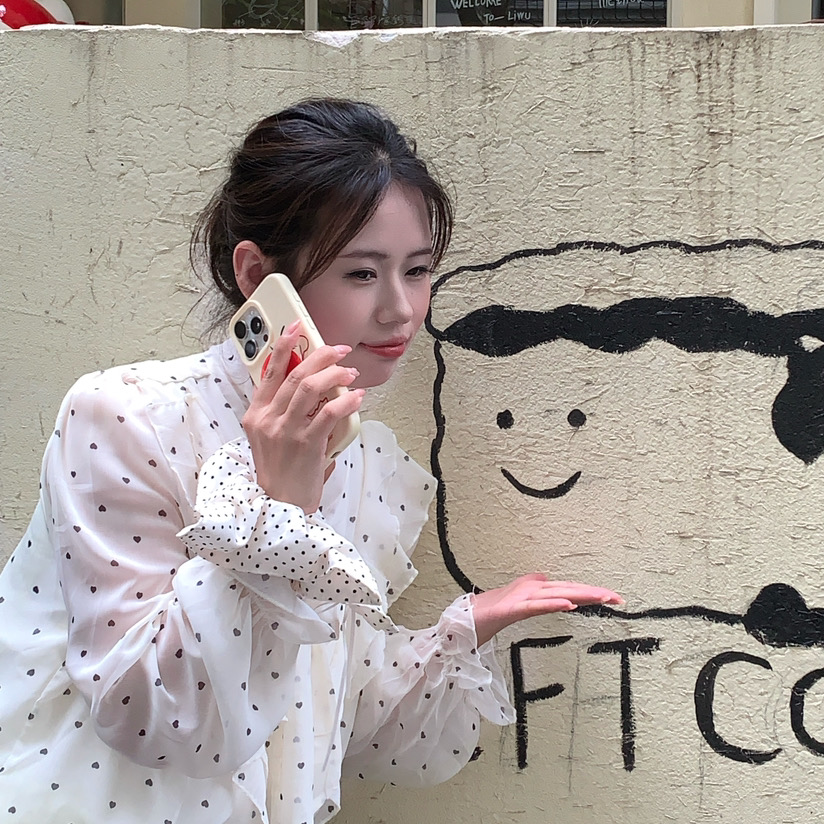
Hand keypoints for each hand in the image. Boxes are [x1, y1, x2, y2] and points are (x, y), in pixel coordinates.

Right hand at [242, 320, 363, 512]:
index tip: (296, 328)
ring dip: (335, 374)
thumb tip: (314, 390)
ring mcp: (285, 431)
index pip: (268, 372)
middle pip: (294, 374)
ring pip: (309, 388)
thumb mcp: (271, 439)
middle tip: (339, 350)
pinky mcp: (306, 444)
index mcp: (255, 415)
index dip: (283, 346)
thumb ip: (286, 413)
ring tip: (351, 372)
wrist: (279, 507)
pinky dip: (345, 401)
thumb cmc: (280, 474)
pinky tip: (356, 397)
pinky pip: (329, 413)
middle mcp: (267, 419)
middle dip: (320, 356)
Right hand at [471, 574, 622, 645]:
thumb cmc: (490, 610)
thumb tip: (547, 580)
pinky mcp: (513, 609)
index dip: (591, 592)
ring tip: (602, 597)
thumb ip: (532, 589)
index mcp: (537, 591)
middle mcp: (533, 590)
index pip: (570, 590)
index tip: (613, 597)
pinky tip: (569, 604)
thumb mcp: (517, 600)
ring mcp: (523, 598)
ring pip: (558, 594)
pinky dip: (553, 603)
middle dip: (594, 593)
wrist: (466, 618)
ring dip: (581, 595)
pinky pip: (536, 606)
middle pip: (569, 590)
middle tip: (618, 598)